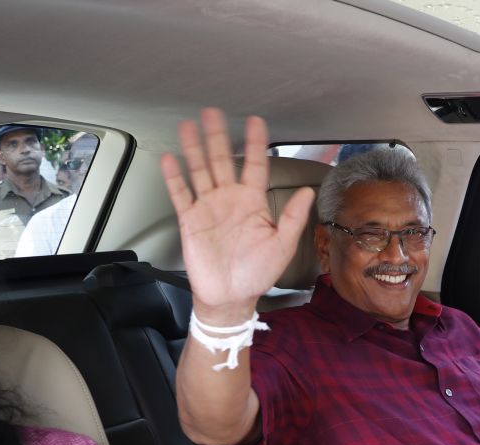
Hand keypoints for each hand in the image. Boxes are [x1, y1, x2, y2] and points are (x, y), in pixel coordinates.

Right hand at [160, 108, 314, 321]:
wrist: (230, 297)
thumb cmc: (257, 273)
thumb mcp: (282, 246)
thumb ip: (293, 218)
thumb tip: (309, 192)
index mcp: (253, 202)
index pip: (254, 165)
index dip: (255, 144)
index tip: (256, 121)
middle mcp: (229, 199)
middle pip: (222, 161)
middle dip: (218, 136)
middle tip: (212, 112)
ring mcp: (208, 207)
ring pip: (200, 171)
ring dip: (194, 148)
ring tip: (188, 125)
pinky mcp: (190, 220)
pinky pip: (181, 194)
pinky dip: (175, 177)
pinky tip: (170, 158)